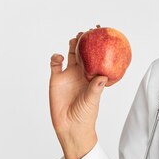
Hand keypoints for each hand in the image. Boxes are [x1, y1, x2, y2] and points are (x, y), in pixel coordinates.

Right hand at [49, 32, 107, 158]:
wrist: (70, 125)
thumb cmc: (86, 114)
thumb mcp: (93, 99)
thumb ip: (96, 88)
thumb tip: (103, 76)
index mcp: (93, 75)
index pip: (97, 58)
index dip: (100, 47)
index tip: (102, 36)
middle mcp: (81, 73)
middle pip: (84, 53)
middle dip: (85, 41)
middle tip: (88, 32)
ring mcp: (69, 74)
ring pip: (71, 55)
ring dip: (72, 45)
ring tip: (76, 39)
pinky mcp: (56, 78)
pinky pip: (55, 64)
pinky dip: (56, 57)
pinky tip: (59, 57)